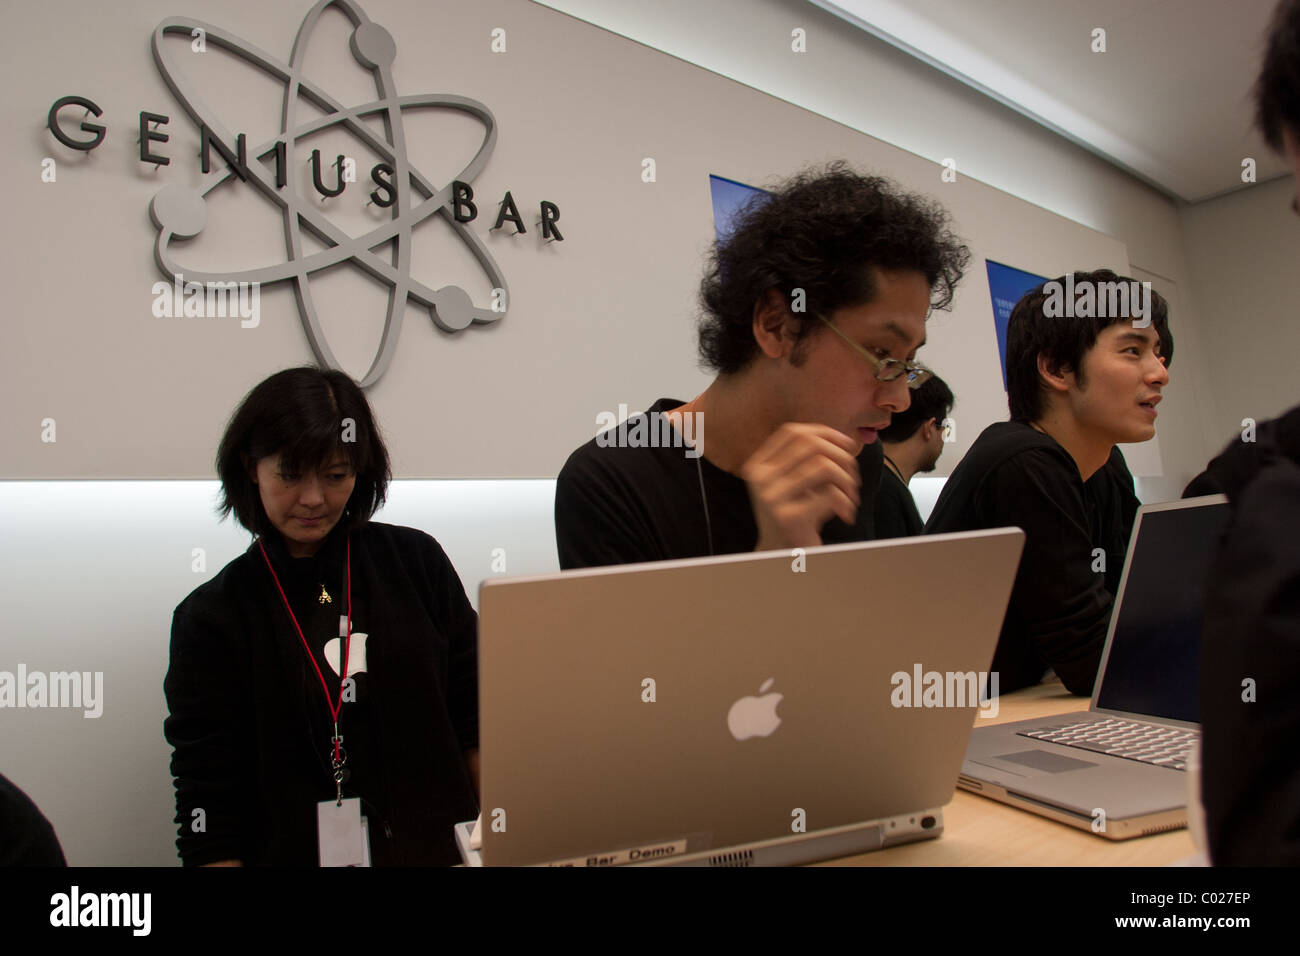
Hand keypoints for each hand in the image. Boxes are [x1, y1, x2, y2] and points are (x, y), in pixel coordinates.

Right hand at [742, 423, 860, 550]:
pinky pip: (831, 495)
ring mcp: (772, 498)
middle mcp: (760, 479)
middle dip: (842, 456)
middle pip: (811, 445)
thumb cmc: (796, 515)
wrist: (783, 556)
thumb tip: (846, 441)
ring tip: (852, 496)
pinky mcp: (789, 518)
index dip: (824, 432)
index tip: (846, 445)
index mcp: (757, 466)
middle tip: (853, 476)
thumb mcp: (794, 482)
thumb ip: (808, 459)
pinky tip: (846, 515)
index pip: (791, 432)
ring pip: (824, 467)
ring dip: (848, 480)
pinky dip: (847, 502)